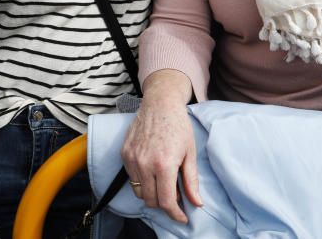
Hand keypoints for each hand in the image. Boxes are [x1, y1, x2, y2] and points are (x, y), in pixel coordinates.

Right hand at [120, 94, 201, 222]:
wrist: (160, 103)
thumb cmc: (178, 126)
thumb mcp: (190, 153)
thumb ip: (191, 181)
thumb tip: (196, 203)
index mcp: (164, 164)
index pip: (166, 201)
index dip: (175, 214)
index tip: (182, 217)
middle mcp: (145, 163)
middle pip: (151, 200)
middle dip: (164, 204)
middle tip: (176, 196)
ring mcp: (132, 158)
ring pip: (139, 192)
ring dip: (152, 194)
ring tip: (164, 183)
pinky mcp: (124, 153)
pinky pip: (131, 178)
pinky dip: (142, 181)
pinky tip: (153, 171)